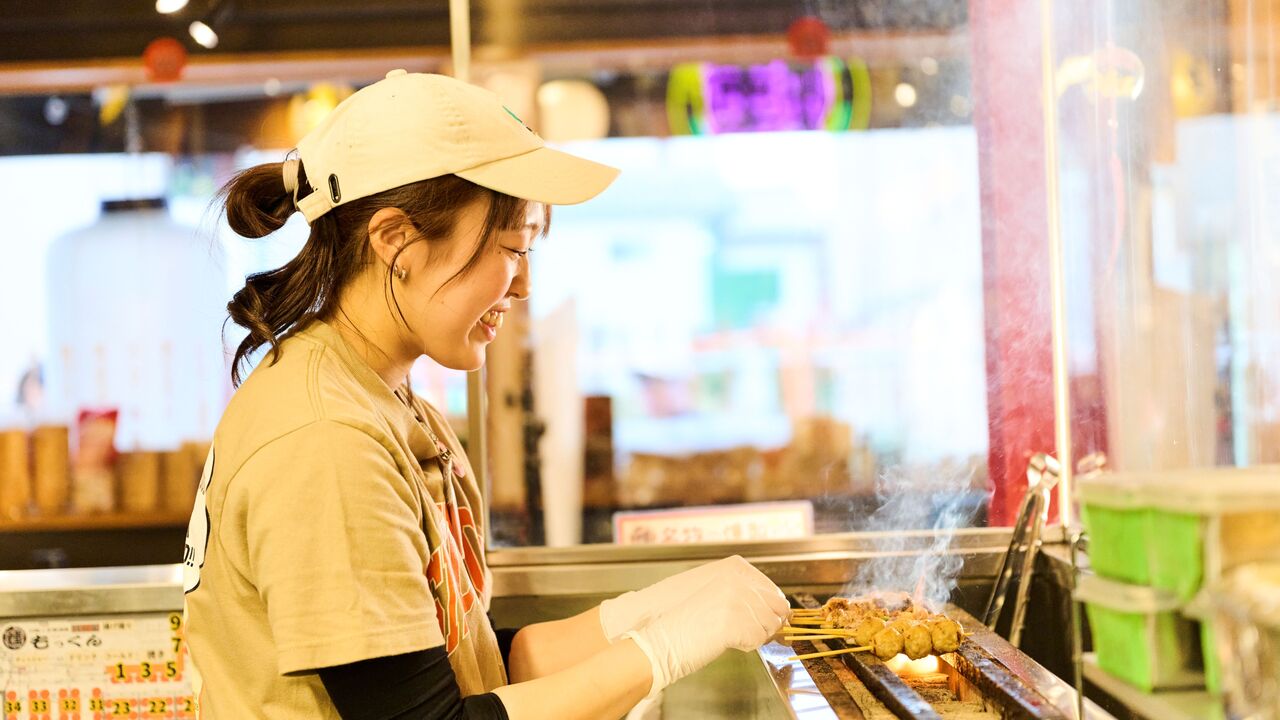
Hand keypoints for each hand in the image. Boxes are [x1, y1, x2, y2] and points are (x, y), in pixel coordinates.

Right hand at [623, 567, 787, 698]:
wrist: (662, 636)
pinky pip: (758, 641)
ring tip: (730, 634)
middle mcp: (738, 581)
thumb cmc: (686, 620)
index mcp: (734, 569)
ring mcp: (738, 600)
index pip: (774, 591)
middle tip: (746, 631)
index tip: (764, 620)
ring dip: (755, 635)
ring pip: (770, 626)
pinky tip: (725, 641)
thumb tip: (778, 609)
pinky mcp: (736, 623)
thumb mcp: (717, 593)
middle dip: (767, 624)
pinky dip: (746, 646)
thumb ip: (744, 593)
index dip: (771, 611)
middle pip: (778, 609)